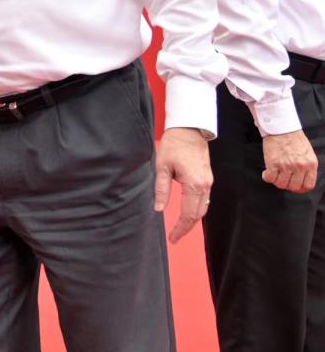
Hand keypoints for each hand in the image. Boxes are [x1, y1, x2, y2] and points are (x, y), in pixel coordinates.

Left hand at [153, 127, 211, 242]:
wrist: (189, 129)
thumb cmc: (173, 145)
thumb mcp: (162, 167)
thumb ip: (161, 189)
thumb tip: (158, 209)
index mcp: (194, 185)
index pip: (189, 214)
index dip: (180, 229)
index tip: (172, 238)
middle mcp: (205, 186)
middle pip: (198, 214)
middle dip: (186, 227)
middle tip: (174, 237)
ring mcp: (209, 182)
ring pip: (203, 208)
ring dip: (192, 219)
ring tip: (179, 228)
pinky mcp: (208, 178)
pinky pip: (204, 199)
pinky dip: (196, 209)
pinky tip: (188, 213)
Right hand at [261, 129, 317, 192]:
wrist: (281, 127)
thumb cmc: (294, 138)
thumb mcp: (308, 152)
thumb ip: (307, 166)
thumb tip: (302, 178)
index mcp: (310, 164)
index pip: (308, 185)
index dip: (300, 188)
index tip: (295, 186)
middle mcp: (300, 167)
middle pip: (294, 186)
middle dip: (288, 185)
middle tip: (283, 179)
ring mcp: (286, 166)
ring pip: (281, 184)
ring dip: (277, 181)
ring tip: (274, 175)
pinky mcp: (273, 163)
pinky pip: (270, 178)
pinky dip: (267, 177)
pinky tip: (266, 173)